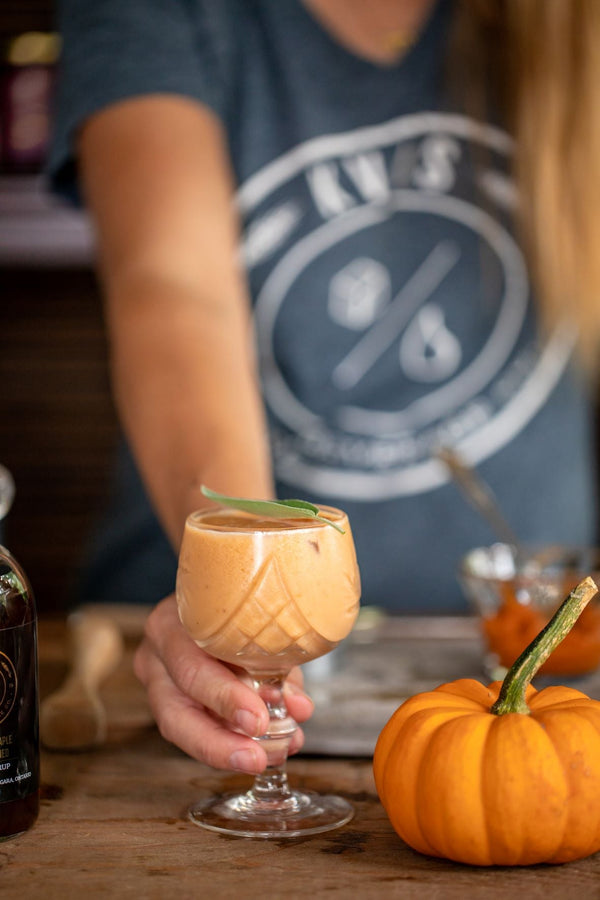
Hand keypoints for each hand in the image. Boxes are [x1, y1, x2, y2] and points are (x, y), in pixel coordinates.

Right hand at [133, 594, 313, 773]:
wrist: (215, 596)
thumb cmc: (232, 605)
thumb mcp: (252, 621)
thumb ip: (274, 662)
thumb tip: (298, 707)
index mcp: (169, 626)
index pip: (190, 668)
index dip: (224, 699)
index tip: (258, 720)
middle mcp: (156, 658)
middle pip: (175, 714)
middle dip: (219, 743)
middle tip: (258, 758)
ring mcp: (159, 685)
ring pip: (184, 730)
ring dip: (231, 748)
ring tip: (274, 754)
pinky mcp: (173, 703)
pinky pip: (199, 730)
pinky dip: (234, 741)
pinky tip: (270, 746)